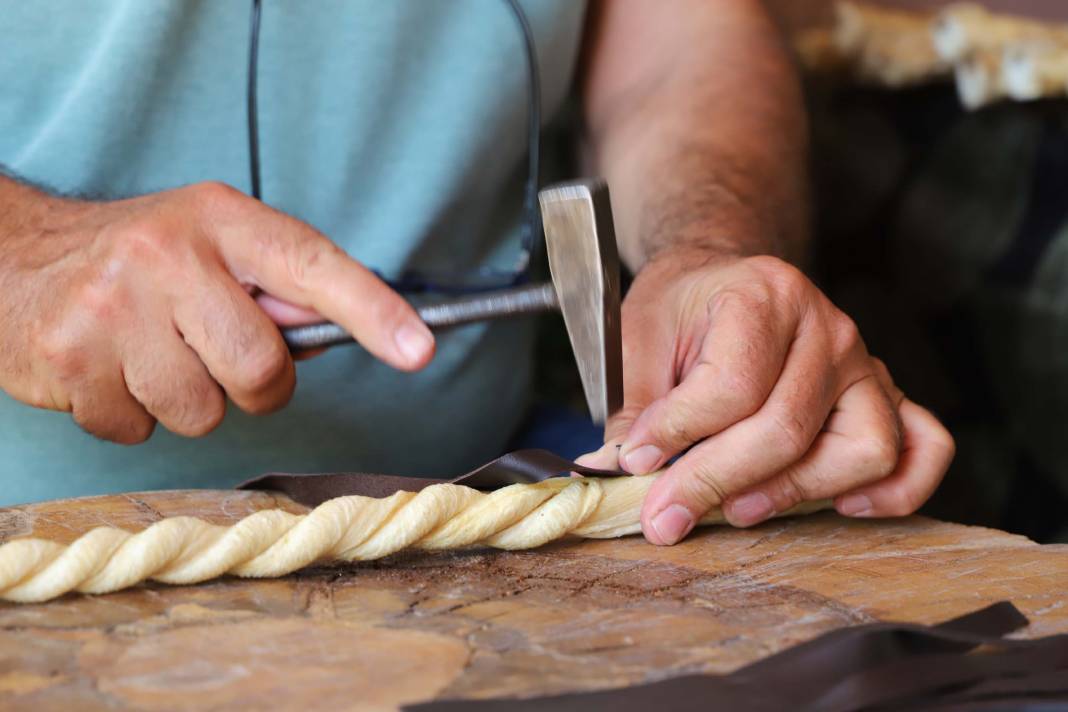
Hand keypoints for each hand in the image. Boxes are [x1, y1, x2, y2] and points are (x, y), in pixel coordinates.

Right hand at [0, 181, 433, 442]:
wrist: (17, 260)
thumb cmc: (140, 259)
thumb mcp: (212, 244)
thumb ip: (279, 286)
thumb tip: (355, 331)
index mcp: (220, 220)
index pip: (313, 265)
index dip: (372, 311)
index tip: (418, 349)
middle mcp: (167, 254)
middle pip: (261, 367)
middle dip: (255, 383)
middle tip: (218, 354)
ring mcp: (112, 307)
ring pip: (201, 412)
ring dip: (189, 400)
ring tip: (153, 353)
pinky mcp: (69, 358)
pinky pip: (140, 431)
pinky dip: (134, 415)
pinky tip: (112, 370)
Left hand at [579, 248, 953, 544]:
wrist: (722, 281)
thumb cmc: (683, 310)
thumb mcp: (638, 338)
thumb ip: (632, 404)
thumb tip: (621, 473)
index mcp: (763, 295)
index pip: (732, 385)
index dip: (678, 434)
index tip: (636, 460)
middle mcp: (827, 328)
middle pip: (787, 427)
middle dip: (715, 482)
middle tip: (665, 514)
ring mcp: (864, 364)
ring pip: (863, 449)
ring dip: (796, 491)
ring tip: (738, 507)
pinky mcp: (884, 396)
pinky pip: (925, 447)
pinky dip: (898, 488)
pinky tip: (841, 505)